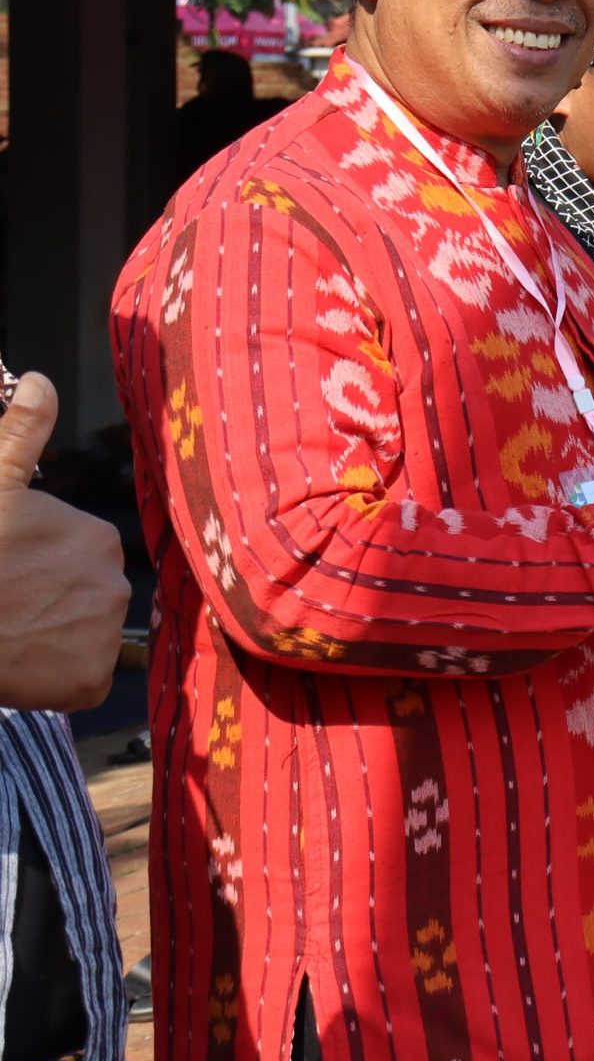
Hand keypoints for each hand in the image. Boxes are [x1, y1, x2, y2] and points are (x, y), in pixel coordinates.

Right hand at [0, 375, 129, 712]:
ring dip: (53, 640)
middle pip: (84, 599)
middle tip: (5, 605)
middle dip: (51, 604)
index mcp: (97, 538)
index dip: (39, 572)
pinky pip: (81, 681)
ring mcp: (104, 634)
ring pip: (83, 639)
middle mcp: (115, 583)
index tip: (7, 573)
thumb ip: (22, 433)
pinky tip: (21, 665)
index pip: (78, 561)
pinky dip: (55, 681)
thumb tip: (41, 378)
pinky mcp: (90, 681)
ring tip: (8, 633)